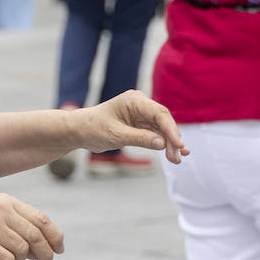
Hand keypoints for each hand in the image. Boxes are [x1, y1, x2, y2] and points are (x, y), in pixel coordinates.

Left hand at [72, 90, 188, 164]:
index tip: (179, 145)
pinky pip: (156, 132)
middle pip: (163, 120)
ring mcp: (141, 113)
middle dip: (172, 138)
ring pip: (162, 127)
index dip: (171, 130)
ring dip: (169, 143)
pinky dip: (162, 143)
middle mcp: (140, 104)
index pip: (159, 113)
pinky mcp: (140, 123)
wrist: (80, 130)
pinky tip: (170, 154)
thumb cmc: (94, 129)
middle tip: (179, 156)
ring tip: (177, 159)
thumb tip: (162, 144)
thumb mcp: (116, 135)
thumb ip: (140, 138)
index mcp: (134, 100)